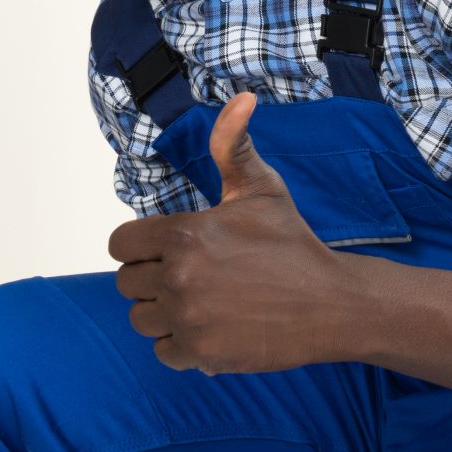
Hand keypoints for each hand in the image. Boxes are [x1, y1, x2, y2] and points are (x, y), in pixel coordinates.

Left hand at [106, 93, 349, 373]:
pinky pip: (162, 352)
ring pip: (141, 320)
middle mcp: (178, 277)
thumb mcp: (262, 188)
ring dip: (163, 314)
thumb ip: (233, 145)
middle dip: (151, 281)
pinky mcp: (201, 353)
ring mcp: (188, 318)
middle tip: (190, 278)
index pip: (119, 246)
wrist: (332, 303)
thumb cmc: (292, 242)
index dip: (139, 248)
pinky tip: (210, 328)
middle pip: (126, 285)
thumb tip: (242, 98)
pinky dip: (181, 345)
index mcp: (183, 235)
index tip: (165, 252)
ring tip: (200, 303)